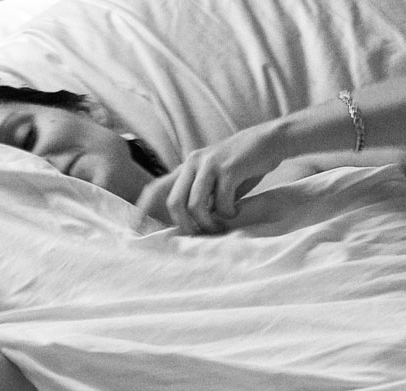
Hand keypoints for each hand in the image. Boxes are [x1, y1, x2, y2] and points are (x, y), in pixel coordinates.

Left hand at [136, 121, 285, 234]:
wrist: (269, 141)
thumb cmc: (243, 165)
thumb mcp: (216, 178)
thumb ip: (202, 195)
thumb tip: (192, 224)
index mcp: (187, 167)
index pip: (156, 188)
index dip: (143, 209)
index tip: (136, 229)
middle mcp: (193, 163)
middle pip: (174, 203)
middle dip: (185, 226)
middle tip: (201, 235)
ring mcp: (210, 164)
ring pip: (196, 205)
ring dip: (209, 223)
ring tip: (222, 225)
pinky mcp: (229, 168)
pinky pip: (221, 202)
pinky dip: (228, 213)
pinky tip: (236, 211)